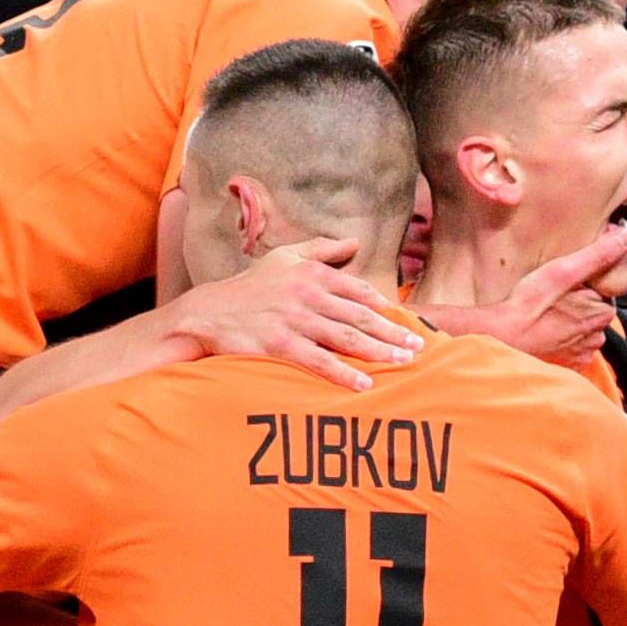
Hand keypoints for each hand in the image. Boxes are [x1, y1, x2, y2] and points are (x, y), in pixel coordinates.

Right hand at [165, 239, 422, 389]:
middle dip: (392, 332)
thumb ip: (321, 249)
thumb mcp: (284, 258)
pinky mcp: (281, 345)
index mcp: (312, 274)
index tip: (407, 320)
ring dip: (378, 352)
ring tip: (402, 362)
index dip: (384, 307)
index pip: (358, 291)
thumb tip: (354, 241)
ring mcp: (295, 320)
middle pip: (360, 317)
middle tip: (418, 346)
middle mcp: (307, 295)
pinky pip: (319, 361)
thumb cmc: (249, 286)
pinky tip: (364, 383)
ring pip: (346, 338)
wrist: (208, 312)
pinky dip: (344, 373)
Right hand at [421, 220, 626, 364]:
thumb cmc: (527, 305)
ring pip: (581, 333)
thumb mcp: (564, 270)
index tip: (563, 284)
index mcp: (602, 312)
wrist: (498, 340)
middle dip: (578, 306)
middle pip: (593, 313)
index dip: (584, 285)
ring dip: (568, 325)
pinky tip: (543, 335)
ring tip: (545, 317)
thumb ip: (599, 254)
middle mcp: (597, 338)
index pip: (603, 293)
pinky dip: (559, 343)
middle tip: (550, 301)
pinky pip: (569, 351)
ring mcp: (581, 356)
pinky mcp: (566, 369)